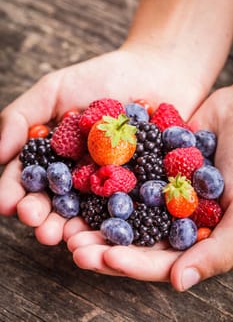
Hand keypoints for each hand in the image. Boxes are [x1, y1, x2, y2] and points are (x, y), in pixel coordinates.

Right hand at [0, 48, 205, 245]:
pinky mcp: (141, 189)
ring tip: (66, 239)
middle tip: (41, 229)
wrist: (156, 72)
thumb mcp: (54, 90)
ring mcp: (111, 184)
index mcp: (57, 157)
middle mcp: (80, 176)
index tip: (8, 204)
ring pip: (90, 213)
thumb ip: (21, 117)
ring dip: (77, 229)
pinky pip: (130, 209)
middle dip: (47, 217)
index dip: (17, 192)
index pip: (32, 178)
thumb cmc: (101, 77)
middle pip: (59, 202)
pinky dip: (118, 222)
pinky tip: (108, 234)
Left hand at [65, 86, 232, 289]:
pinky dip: (102, 176)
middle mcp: (168, 216)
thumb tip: (179, 283)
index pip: (157, 260)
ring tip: (68, 216)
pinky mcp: (146, 164)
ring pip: (121, 208)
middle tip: (72, 242)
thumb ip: (217, 251)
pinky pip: (121, 172)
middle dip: (102, 243)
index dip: (131, 263)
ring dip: (95, 214)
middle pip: (132, 237)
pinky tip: (80, 178)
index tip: (104, 259)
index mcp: (190, 236)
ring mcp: (156, 189)